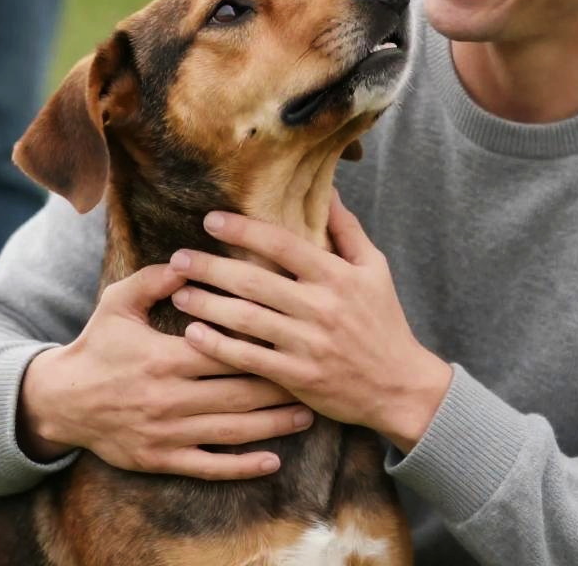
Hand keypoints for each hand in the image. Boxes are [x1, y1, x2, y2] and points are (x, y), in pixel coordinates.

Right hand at [18, 263, 314, 479]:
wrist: (60, 401)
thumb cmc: (97, 344)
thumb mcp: (118, 303)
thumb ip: (155, 279)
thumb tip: (191, 260)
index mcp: (164, 358)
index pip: (224, 350)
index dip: (261, 344)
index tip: (295, 334)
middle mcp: (169, 398)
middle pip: (237, 393)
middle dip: (279, 385)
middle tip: (316, 375)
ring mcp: (167, 433)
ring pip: (231, 431)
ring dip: (272, 425)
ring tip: (308, 414)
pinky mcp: (162, 459)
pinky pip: (209, 466)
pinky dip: (241, 466)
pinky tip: (272, 460)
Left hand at [171, 193, 452, 452]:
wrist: (399, 385)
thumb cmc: (384, 320)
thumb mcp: (374, 268)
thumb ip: (347, 230)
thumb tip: (328, 191)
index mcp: (337, 275)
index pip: (282, 244)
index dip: (244, 230)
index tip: (210, 219)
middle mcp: (320, 307)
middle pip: (255, 280)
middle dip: (211, 266)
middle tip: (178, 257)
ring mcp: (308, 344)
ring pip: (246, 319)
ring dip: (207, 303)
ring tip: (178, 291)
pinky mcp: (298, 377)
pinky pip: (249, 358)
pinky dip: (218, 345)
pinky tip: (194, 333)